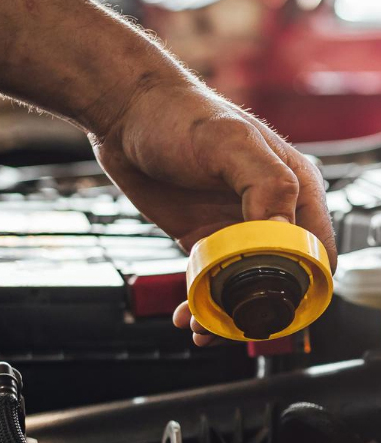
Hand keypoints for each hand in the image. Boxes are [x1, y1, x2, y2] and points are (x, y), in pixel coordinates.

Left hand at [90, 78, 336, 345]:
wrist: (126, 114)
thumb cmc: (179, 116)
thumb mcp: (227, 143)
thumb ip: (263, 184)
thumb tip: (282, 233)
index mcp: (295, 188)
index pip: (316, 251)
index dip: (303, 287)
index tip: (274, 311)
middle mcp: (272, 211)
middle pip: (281, 277)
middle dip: (260, 310)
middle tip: (229, 328)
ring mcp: (235, 226)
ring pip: (243, 285)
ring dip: (226, 314)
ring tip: (200, 328)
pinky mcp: (202, 235)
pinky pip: (211, 279)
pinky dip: (202, 302)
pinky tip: (184, 316)